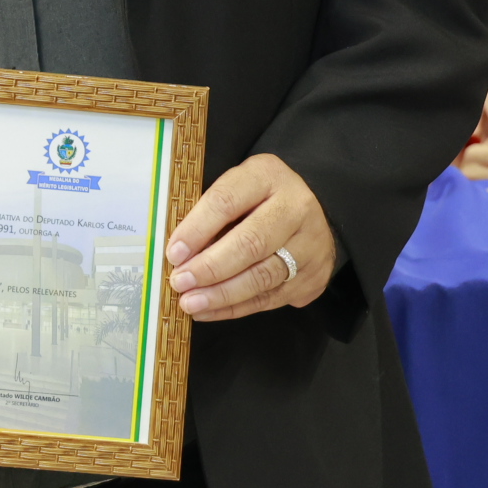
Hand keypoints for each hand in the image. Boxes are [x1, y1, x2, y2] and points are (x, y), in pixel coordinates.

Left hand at [166, 153, 334, 321]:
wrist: (309, 209)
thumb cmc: (258, 198)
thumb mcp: (236, 187)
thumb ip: (210, 213)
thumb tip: (178, 253)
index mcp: (267, 176)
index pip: (227, 202)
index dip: (197, 230)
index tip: (174, 253)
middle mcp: (296, 208)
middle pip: (251, 243)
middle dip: (210, 267)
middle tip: (180, 282)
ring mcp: (310, 245)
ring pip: (263, 276)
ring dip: (221, 294)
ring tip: (191, 302)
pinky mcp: (313, 276)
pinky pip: (271, 298)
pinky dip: (235, 307)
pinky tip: (209, 310)